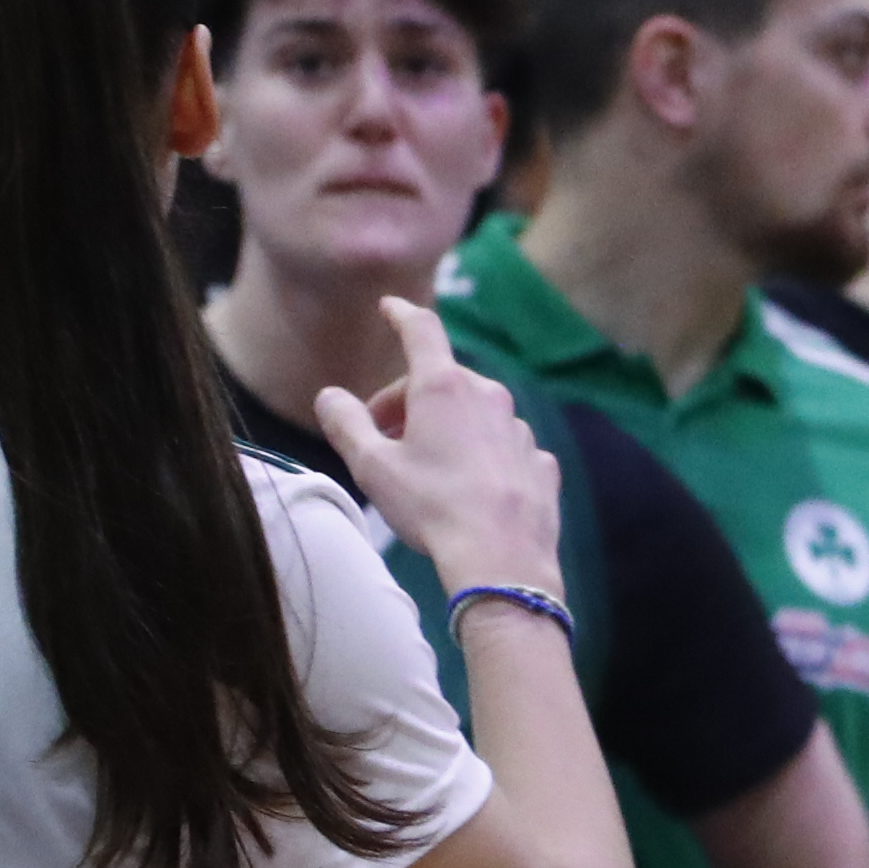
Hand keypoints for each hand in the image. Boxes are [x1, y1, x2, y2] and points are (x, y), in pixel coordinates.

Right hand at [315, 299, 567, 589]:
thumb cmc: (431, 508)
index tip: (390, 308)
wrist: (501, 559)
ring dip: (448, 429)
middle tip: (383, 438)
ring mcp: (520, 429)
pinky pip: (504, 449)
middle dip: (408, 401)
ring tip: (426, 471)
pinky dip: (483, 458)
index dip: (401, 314)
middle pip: (442, 380)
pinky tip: (469, 492)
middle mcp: (488, 396)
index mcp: (443, 387)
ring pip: (475, 415)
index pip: (421, 330)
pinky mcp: (540, 462)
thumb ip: (346, 424)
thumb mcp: (373, 467)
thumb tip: (329, 396)